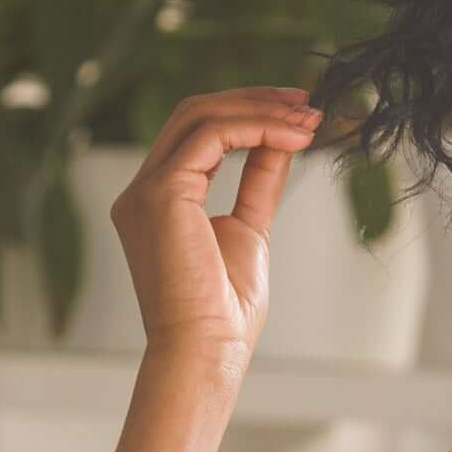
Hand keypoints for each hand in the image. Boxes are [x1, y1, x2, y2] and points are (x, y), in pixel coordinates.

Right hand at [107, 85, 324, 362]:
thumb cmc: (224, 311)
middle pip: (195, 114)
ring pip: (201, 117)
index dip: (249, 114)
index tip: (297, 113)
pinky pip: (211, 136)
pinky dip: (257, 128)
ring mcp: (145, 189)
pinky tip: (294, 136)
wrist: (206, 350)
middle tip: (307, 101)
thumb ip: (257, 183)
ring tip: (309, 117)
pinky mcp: (160, 193)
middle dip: (255, 101)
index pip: (198, 135)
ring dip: (261, 110)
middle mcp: (142, 189)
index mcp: (159, 200)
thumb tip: (282, 141)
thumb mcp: (249, 230)